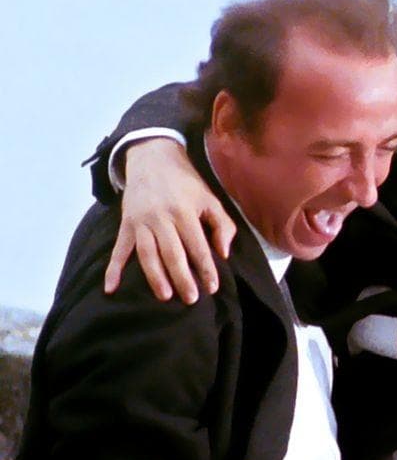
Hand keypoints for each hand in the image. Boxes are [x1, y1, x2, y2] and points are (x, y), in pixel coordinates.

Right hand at [103, 138, 235, 303]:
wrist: (152, 159)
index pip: (197, 246)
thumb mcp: (209, 199)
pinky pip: (119, 249)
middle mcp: (161, 218)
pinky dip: (113, 269)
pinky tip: (111, 288)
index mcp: (184, 212)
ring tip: (165, 296)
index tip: (212, 287)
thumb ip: (222, 225)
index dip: (205, 268)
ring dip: (155, 277)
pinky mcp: (126, 225)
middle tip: (190, 300)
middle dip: (182, 278)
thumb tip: (222, 253)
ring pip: (147, 254)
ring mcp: (140, 222)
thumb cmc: (186, 183)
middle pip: (172, 254)